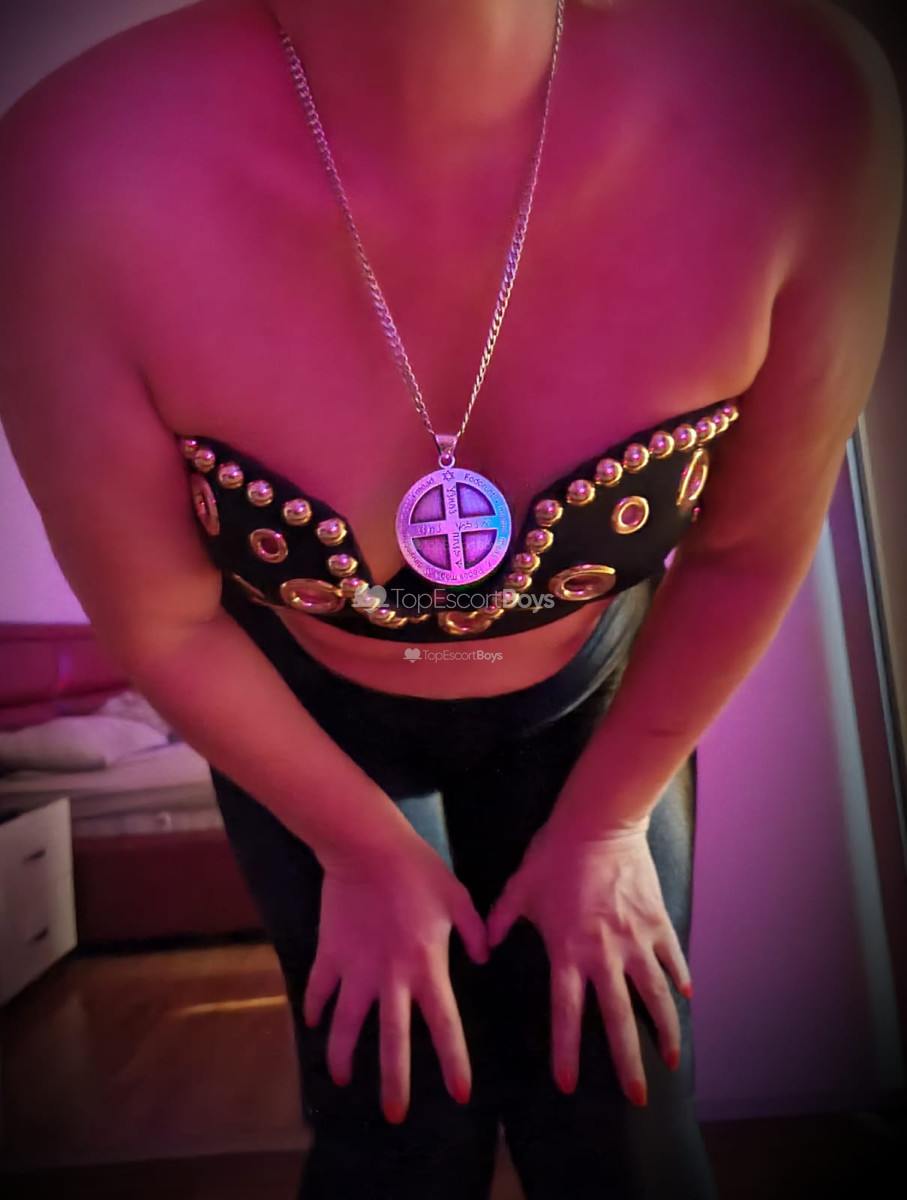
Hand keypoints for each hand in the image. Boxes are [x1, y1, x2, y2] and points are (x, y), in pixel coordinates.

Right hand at [303, 833, 488, 1123]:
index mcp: (427, 966)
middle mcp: (390, 977)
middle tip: (395, 1114)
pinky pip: (318, 989)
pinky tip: (313, 1024)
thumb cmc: (417, 869)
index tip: (459, 1094)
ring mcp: (355, 968)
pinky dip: (314, 1008)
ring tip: (341, 1080)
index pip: (444, 1025)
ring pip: (345, 1024)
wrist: (367, 846)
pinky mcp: (329, 953)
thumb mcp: (457, 897)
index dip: (452, 1062)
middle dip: (394, 1081)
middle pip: (391, 1040)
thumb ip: (474, 930)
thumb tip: (486, 957)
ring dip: (342, 1055)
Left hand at [485, 818, 691, 1106]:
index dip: (567, 1051)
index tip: (568, 1084)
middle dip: (628, 1062)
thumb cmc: (554, 854)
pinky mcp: (657, 921)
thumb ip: (502, 919)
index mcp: (568, 951)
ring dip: (666, 1031)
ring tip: (673, 1060)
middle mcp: (605, 954)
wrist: (598, 822)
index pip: (567, 1013)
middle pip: (620, 1020)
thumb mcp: (520, 887)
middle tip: (637, 1096)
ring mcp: (636, 940)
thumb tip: (486, 944)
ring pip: (656, 996)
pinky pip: (672, 958)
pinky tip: (687, 999)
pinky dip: (681, 979)